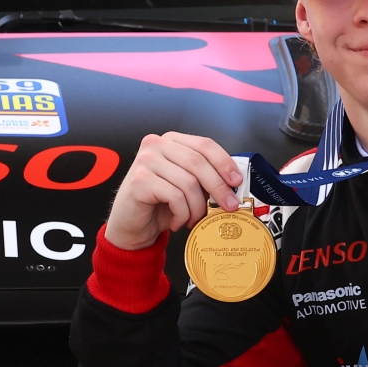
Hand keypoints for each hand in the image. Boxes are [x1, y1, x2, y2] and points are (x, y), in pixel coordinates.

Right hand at [104, 132, 242, 250]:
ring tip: (193, 219)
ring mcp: (145, 160)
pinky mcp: (140, 180)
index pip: (204, 144)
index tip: (236, 181)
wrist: (131, 225)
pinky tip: (177, 222)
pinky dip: (181, 214)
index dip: (224, 162)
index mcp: (171, 141)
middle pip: (198, 162)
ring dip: (196, 207)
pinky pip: (174, 197)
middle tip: (228, 206)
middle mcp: (156, 145)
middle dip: (218, 187)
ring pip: (188, 183)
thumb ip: (204, 177)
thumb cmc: (159, 205)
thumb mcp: (186, 185)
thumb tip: (233, 184)